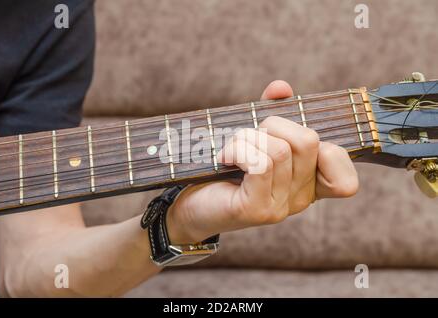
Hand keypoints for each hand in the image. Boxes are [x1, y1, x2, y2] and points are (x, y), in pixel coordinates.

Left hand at [166, 80, 358, 243]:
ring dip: (249, 137)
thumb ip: (272, 112)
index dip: (331, 153)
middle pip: (309, 141)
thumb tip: (281, 87)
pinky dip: (238, 149)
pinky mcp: (257, 209)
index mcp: (309, 183)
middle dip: (273, 124)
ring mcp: (280, 207)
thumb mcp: (255, 137)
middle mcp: (301, 199)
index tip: (289, 140)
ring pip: (281, 150)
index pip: (346, 180)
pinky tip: (224, 158)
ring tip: (232, 148)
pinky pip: (260, 164)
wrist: (193, 204)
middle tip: (251, 137)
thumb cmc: (226, 168)